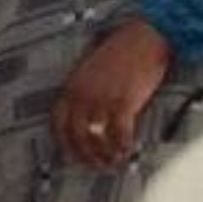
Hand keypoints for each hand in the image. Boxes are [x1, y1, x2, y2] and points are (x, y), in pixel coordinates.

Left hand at [53, 18, 172, 167]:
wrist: (145, 36)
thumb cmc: (121, 50)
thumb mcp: (89, 69)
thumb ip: (82, 90)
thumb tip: (85, 114)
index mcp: (70, 88)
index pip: (57, 123)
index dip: (62, 143)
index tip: (69, 155)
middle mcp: (81, 97)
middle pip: (76, 136)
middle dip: (84, 155)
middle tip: (93, 165)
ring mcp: (101, 101)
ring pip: (95, 139)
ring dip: (103, 155)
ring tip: (111, 162)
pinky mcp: (123, 103)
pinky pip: (118, 134)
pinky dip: (121, 146)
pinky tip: (126, 152)